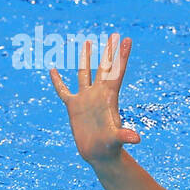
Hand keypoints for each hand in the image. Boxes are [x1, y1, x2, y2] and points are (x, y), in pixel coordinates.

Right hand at [49, 32, 141, 164]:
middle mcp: (98, 94)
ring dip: (85, 58)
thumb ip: (124, 136)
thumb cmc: (109, 147)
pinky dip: (57, 81)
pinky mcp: (73, 107)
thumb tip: (136, 139)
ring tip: (88, 42)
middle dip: (108, 51)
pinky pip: (63, 90)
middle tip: (113, 34)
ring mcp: (85, 99)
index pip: (117, 71)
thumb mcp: (116, 140)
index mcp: (109, 97)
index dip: (121, 55)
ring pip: (84, 73)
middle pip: (104, 67)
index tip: (126, 39)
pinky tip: (53, 70)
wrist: (98, 155)